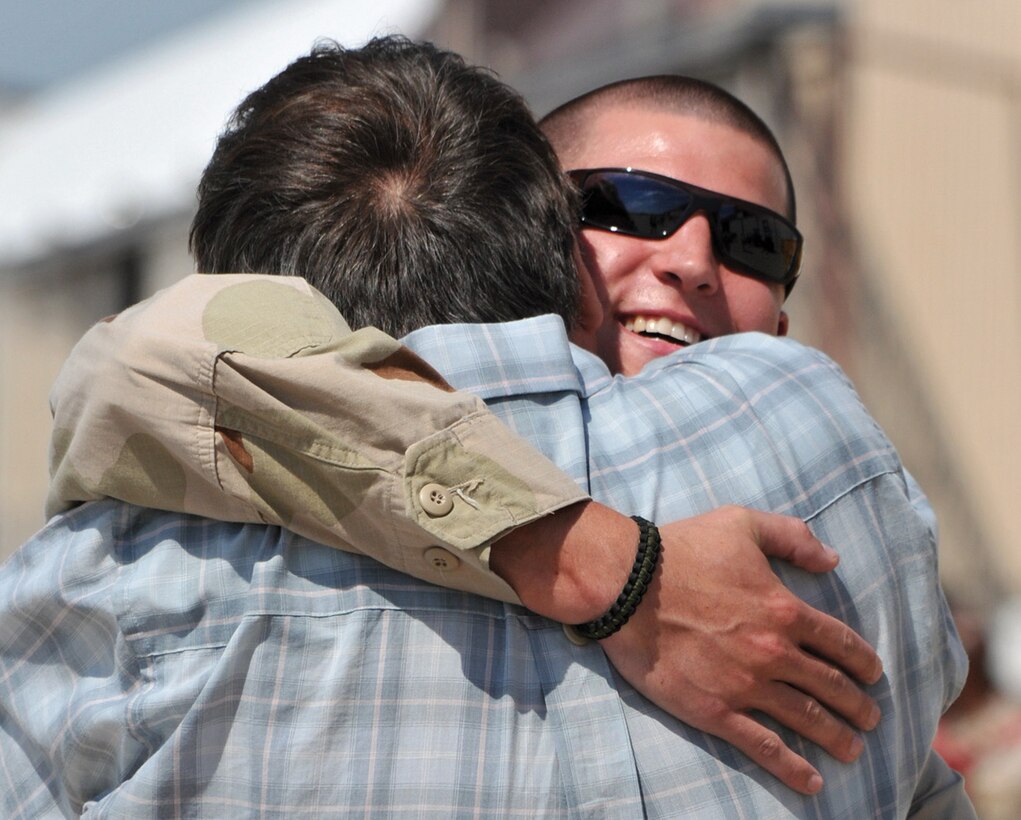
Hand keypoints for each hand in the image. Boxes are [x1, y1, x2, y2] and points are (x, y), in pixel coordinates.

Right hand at [600, 505, 882, 794]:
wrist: (626, 584)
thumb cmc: (681, 549)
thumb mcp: (741, 524)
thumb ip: (791, 537)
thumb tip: (832, 559)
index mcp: (784, 609)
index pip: (840, 642)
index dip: (863, 661)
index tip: (873, 674)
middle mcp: (774, 652)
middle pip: (830, 685)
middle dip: (857, 705)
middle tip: (870, 718)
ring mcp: (745, 685)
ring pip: (806, 718)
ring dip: (835, 736)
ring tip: (853, 749)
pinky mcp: (715, 710)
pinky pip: (763, 745)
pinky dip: (791, 767)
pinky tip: (812, 782)